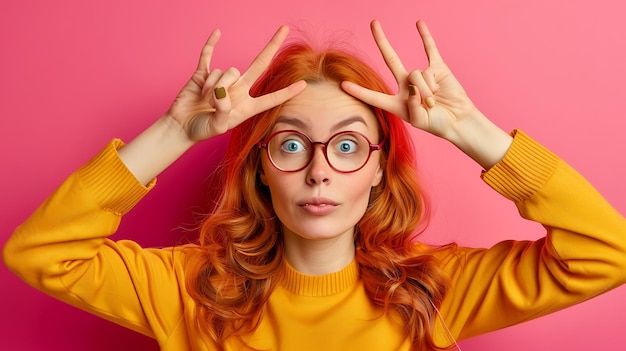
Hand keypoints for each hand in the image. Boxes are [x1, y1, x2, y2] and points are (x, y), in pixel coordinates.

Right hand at [168, 25, 306, 141]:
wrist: (181, 126)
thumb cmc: (202, 129)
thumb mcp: (218, 126)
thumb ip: (224, 110)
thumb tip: (222, 91)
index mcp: (246, 106)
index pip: (270, 98)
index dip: (286, 92)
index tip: (303, 85)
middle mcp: (238, 90)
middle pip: (259, 64)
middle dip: (271, 46)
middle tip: (284, 29)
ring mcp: (222, 79)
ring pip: (228, 71)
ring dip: (215, 86)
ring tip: (205, 100)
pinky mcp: (204, 73)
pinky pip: (208, 55)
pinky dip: (211, 45)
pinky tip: (217, 33)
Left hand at [341, 20, 478, 142]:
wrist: (458, 120)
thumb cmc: (437, 124)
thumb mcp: (420, 121)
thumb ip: (412, 106)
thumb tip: (413, 86)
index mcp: (396, 102)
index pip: (374, 96)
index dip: (360, 92)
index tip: (343, 85)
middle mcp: (406, 85)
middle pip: (391, 59)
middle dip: (382, 41)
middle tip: (373, 22)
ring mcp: (420, 75)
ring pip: (417, 74)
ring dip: (426, 91)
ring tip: (434, 101)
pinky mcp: (437, 68)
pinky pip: (430, 49)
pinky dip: (425, 37)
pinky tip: (419, 24)